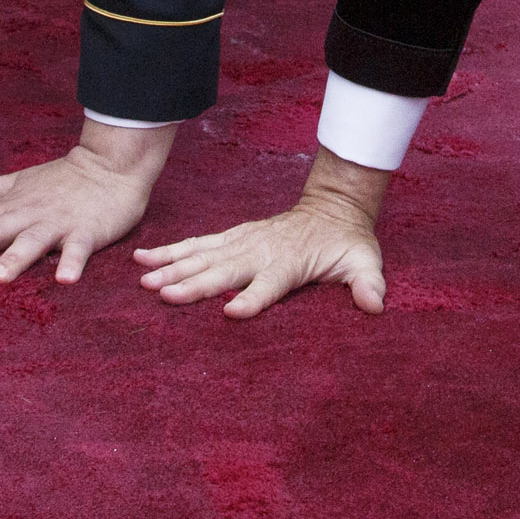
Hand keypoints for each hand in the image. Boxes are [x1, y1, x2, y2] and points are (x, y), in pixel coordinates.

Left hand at [0, 119, 173, 282]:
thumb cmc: (62, 179)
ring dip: (14, 260)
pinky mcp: (87, 232)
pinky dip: (73, 264)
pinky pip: (79, 250)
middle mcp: (28, 215)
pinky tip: (65, 280)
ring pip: (32, 243)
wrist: (112, 164)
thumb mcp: (16, 183)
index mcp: (11, 206)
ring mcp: (58, 223)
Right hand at [134, 149, 388, 316]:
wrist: (333, 206)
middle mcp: (261, 251)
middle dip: (193, 283)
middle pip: (224, 270)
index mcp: (290, 263)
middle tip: (163, 294)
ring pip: (202, 256)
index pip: (269, 284)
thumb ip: (368, 283)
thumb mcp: (364, 261)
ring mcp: (243, 242)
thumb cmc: (347, 242)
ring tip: (143, 279)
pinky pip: (197, 245)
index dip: (252, 298)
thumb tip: (376, 305)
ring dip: (172, 267)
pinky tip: (143, 258)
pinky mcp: (233, 238)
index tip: (231, 312)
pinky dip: (170, 251)